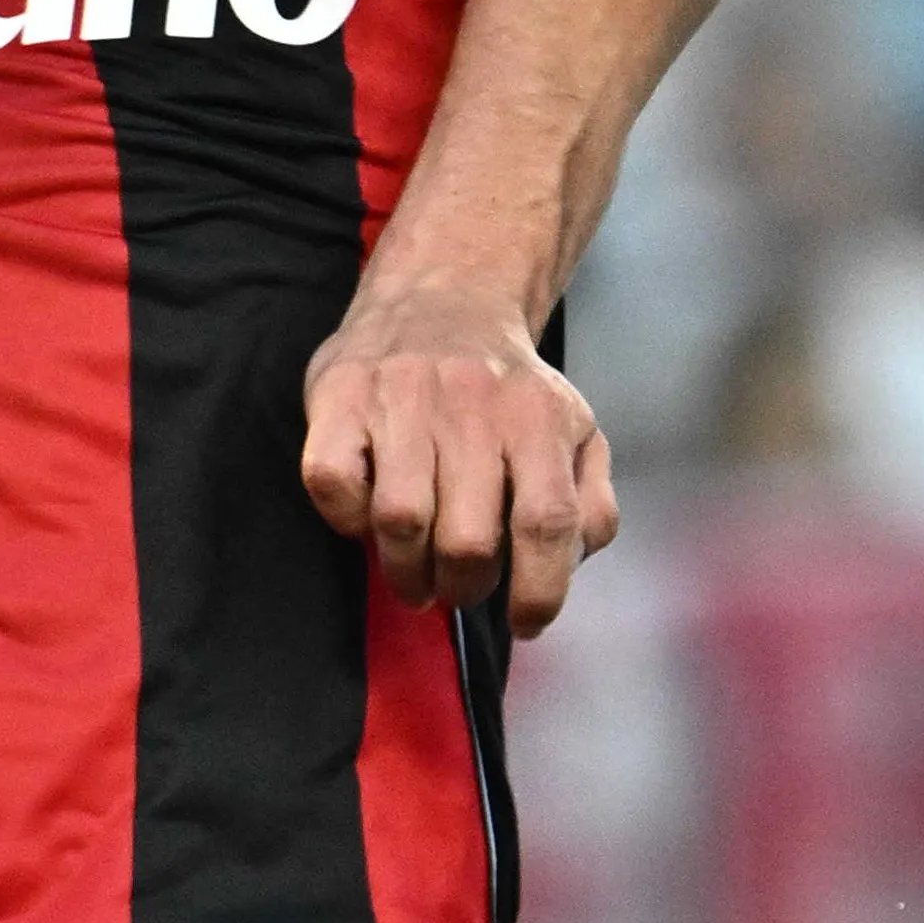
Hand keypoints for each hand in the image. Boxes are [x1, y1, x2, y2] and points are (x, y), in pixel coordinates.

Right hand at [299, 268, 621, 636]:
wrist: (441, 300)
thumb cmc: (509, 391)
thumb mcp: (574, 431)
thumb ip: (589, 501)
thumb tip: (573, 559)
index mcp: (538, 418)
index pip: (547, 523)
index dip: (539, 590)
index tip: (526, 622)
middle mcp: (472, 403)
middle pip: (469, 539)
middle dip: (464, 587)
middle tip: (458, 588)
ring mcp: (402, 397)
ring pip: (399, 522)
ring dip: (406, 571)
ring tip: (414, 575)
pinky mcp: (341, 397)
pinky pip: (333, 485)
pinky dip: (347, 520)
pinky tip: (367, 516)